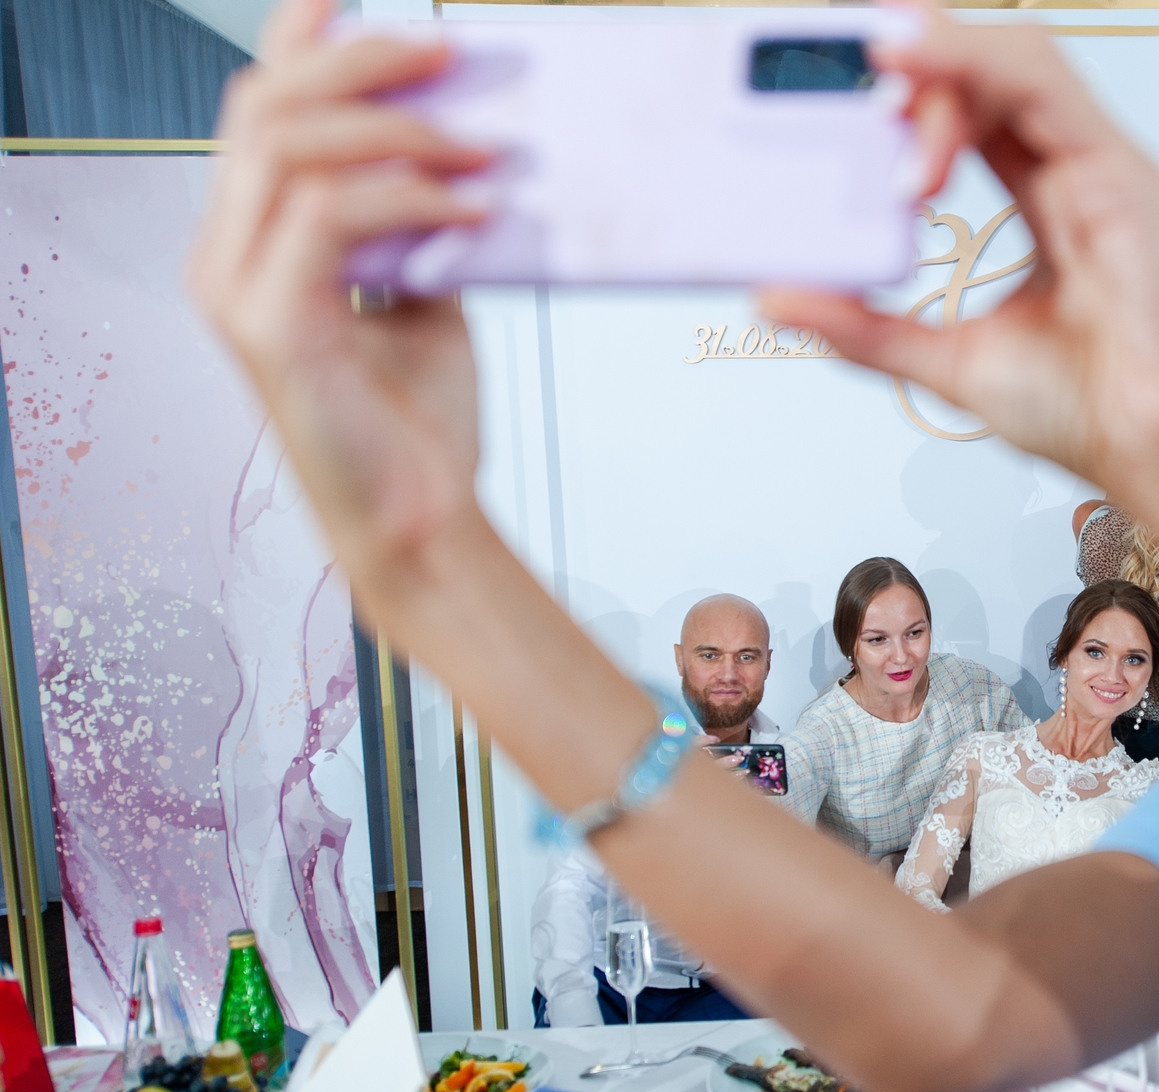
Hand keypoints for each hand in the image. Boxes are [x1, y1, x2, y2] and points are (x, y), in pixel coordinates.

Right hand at [189, 0, 492, 577]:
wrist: (423, 521)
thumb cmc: (417, 423)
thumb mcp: (422, 296)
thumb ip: (413, 223)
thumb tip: (454, 149)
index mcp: (254, 243)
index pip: (260, 112)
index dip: (305, 43)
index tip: (371, 5)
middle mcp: (226, 257)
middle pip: (264, 106)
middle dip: (361, 64)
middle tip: (448, 58)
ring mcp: (238, 290)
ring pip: (288, 147)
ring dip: (398, 129)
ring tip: (481, 149)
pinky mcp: (272, 327)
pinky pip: (329, 215)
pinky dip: (409, 197)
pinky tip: (475, 207)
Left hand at [760, 17, 1158, 496]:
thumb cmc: (1096, 414)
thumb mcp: (943, 359)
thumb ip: (864, 326)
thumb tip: (781, 299)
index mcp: (1045, 206)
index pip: (970, 112)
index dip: (908, 90)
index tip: (837, 97)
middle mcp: (1075, 175)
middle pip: (988, 79)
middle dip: (915, 71)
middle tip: (845, 94)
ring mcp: (1102, 168)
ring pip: (1017, 62)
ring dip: (939, 56)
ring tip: (874, 64)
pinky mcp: (1120, 173)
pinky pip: (1042, 82)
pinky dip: (974, 59)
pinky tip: (916, 62)